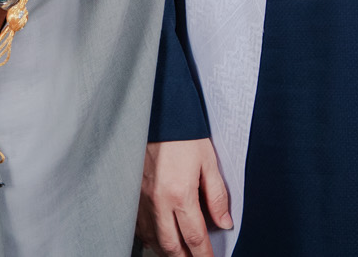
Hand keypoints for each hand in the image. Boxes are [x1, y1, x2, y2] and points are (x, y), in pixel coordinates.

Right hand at [137, 138, 232, 255]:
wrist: (156, 115)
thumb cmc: (182, 134)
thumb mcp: (208, 161)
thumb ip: (217, 195)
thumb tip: (225, 221)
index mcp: (180, 193)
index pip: (195, 237)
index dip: (204, 255)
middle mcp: (158, 201)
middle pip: (171, 246)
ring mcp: (142, 199)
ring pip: (153, 239)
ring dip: (168, 251)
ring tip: (180, 254)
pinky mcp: (132, 194)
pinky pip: (139, 226)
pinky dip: (150, 238)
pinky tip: (159, 238)